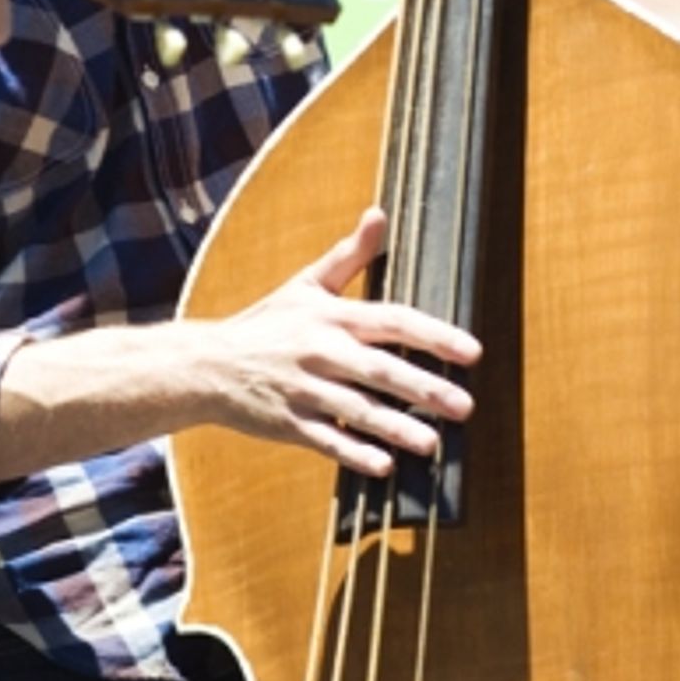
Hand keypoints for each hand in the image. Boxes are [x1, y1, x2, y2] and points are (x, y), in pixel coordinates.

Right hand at [203, 209, 480, 476]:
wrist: (207, 365)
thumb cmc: (268, 323)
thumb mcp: (306, 284)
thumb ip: (349, 255)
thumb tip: (379, 214)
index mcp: (332, 316)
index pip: (392, 320)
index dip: (434, 335)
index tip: (472, 351)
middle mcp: (321, 352)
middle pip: (379, 370)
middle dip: (423, 388)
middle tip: (465, 405)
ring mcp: (304, 390)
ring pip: (356, 411)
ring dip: (395, 427)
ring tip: (431, 444)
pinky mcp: (289, 424)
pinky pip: (325, 441)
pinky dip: (353, 453)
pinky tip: (383, 466)